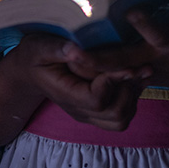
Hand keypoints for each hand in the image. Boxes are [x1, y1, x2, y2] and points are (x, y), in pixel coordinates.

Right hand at [14, 34, 144, 131]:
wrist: (29, 71)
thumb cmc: (34, 56)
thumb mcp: (39, 46)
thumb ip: (56, 49)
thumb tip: (76, 50)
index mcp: (66, 95)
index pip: (97, 100)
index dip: (114, 82)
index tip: (125, 64)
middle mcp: (79, 110)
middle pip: (115, 115)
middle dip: (129, 91)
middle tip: (139, 67)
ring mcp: (88, 113)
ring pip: (121, 120)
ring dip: (134, 96)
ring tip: (139, 71)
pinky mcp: (96, 111)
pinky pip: (122, 115)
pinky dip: (132, 98)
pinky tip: (133, 77)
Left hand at [70, 3, 168, 97]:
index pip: (157, 36)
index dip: (146, 25)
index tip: (131, 12)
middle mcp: (149, 59)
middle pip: (120, 60)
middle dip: (97, 58)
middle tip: (72, 52)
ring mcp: (138, 68)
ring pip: (109, 68)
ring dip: (87, 64)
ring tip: (63, 54)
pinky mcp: (130, 70)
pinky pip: (107, 70)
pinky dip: (89, 65)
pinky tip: (66, 56)